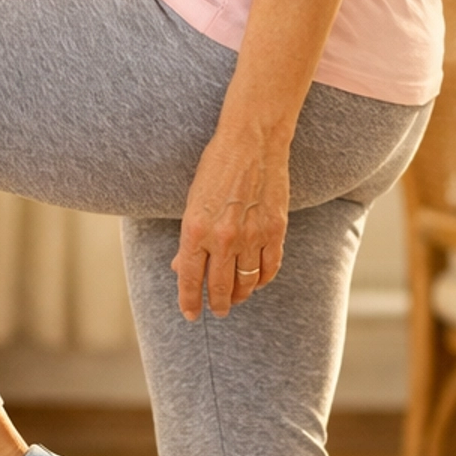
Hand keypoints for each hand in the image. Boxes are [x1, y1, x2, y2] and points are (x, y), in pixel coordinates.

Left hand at [172, 121, 289, 320]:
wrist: (251, 141)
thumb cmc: (216, 167)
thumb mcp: (192, 202)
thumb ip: (188, 239)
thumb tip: (180, 268)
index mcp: (195, 230)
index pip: (189, 279)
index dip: (189, 302)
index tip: (190, 314)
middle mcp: (222, 238)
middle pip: (219, 287)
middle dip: (217, 305)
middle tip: (218, 311)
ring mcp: (251, 236)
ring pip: (246, 282)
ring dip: (240, 295)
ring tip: (236, 297)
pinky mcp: (275, 230)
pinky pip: (270, 268)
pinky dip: (263, 279)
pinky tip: (257, 281)